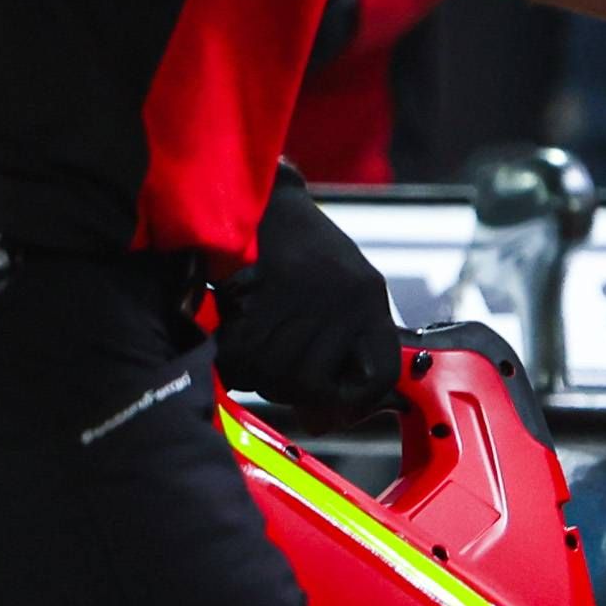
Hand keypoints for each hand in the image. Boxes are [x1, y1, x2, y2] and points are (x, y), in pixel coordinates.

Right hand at [210, 166, 409, 426]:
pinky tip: (227, 331)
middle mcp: (349, 298)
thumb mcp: (330, 285)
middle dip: (284, 386)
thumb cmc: (286, 242)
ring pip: (277, 373)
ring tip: (246, 340)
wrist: (248, 187)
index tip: (327, 411)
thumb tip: (324, 418)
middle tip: (266, 361)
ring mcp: (310, 295)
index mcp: (368, 297)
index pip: (378, 373)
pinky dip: (229, 355)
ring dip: (254, 371)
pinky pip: (243, 353)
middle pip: (314, 384)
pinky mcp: (267, 290)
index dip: (353, 403)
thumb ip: (334, 343)